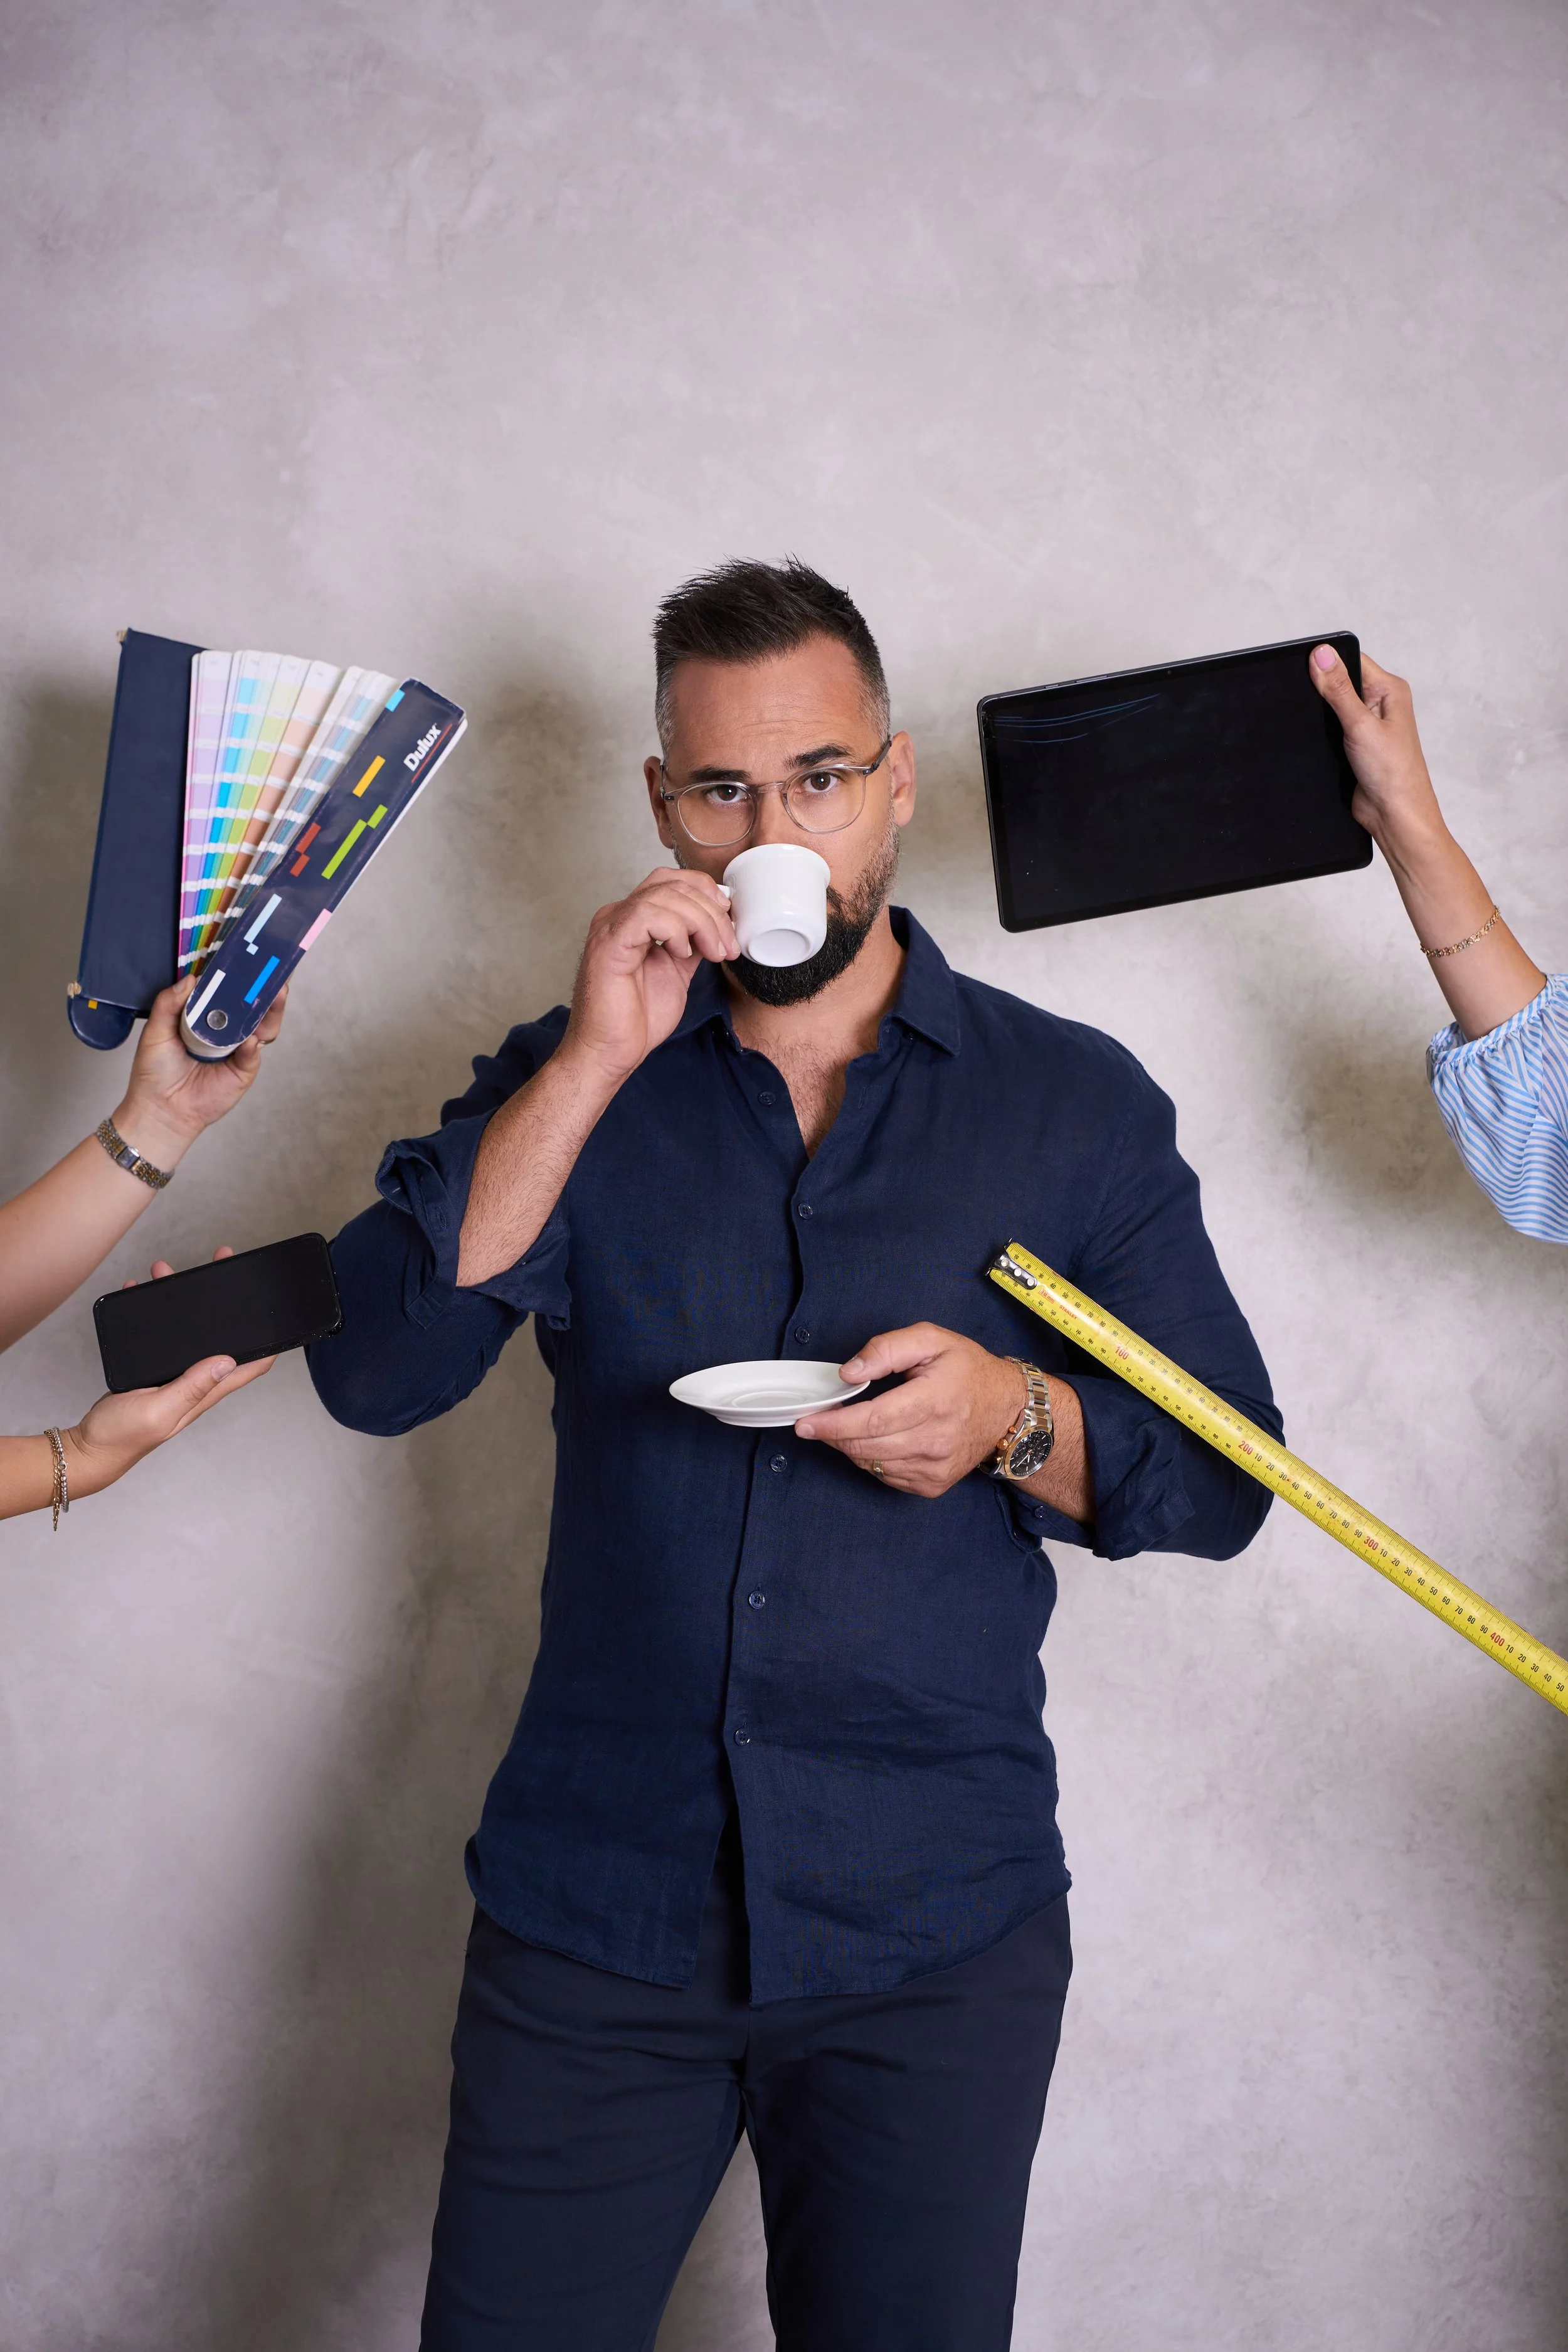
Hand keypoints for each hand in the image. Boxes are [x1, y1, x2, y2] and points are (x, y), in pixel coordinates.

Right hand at [63, 1248, 272, 1497]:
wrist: (90, 1446)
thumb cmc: (123, 1436)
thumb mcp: (159, 1410)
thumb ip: (191, 1386)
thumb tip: (228, 1360)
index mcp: (205, 1392)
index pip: (251, 1365)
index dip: (269, 1340)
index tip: (273, 1309)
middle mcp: (196, 1381)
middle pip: (223, 1338)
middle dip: (223, 1303)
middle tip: (218, 1265)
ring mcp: (176, 1375)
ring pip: (189, 1331)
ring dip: (182, 1300)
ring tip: (166, 1273)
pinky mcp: (154, 1371)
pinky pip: (162, 1336)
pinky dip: (155, 1313)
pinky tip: (141, 1293)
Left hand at [114, 973, 287, 1169]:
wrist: (159, 1108)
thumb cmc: (155, 1071)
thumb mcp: (156, 1030)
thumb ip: (169, 1003)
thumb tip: (190, 978)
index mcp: (207, 1016)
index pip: (229, 990)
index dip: (241, 974)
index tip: (250, 955)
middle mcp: (227, 1030)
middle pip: (254, 1004)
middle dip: (267, 987)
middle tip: (275, 970)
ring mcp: (238, 1049)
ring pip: (263, 1025)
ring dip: (272, 1009)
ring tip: (276, 993)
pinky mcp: (243, 1070)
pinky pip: (253, 1054)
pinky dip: (253, 1045)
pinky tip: (250, 1040)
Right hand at [561, 868, 738, 1086]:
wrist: (610, 1053)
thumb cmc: (636, 1019)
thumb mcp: (678, 971)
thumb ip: (693, 943)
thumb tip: (719, 924)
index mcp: (633, 919)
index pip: (672, 881)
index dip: (706, 894)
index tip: (729, 923)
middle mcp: (618, 915)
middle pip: (672, 883)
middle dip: (711, 910)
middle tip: (727, 945)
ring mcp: (611, 927)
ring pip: (664, 896)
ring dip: (701, 923)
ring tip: (714, 953)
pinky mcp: (608, 943)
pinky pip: (647, 915)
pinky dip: (675, 930)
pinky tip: (682, 954)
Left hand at [795, 1324, 1023, 1498]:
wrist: (1008, 1409)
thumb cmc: (968, 1370)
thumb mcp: (931, 1340)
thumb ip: (886, 1349)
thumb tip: (849, 1372)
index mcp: (933, 1401)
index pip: (872, 1420)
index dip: (833, 1423)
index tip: (805, 1422)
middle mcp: (935, 1441)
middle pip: (866, 1446)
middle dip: (833, 1434)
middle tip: (816, 1421)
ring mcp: (934, 1468)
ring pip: (871, 1464)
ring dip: (849, 1446)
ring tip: (848, 1425)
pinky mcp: (933, 1484)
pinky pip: (885, 1476)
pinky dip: (870, 1459)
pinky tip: (876, 1439)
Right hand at [1308, 645, 1444, 853]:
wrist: (1394, 815)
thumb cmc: (1393, 772)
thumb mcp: (1360, 724)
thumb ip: (1338, 689)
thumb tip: (1321, 654)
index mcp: (1389, 689)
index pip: (1351, 660)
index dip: (1327, 662)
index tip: (1305, 668)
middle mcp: (1380, 703)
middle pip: (1340, 682)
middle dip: (1321, 690)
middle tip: (1310, 704)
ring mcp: (1367, 724)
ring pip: (1332, 707)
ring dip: (1321, 715)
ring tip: (1319, 727)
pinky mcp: (1355, 743)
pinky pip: (1330, 728)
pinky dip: (1321, 732)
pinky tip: (1318, 740)